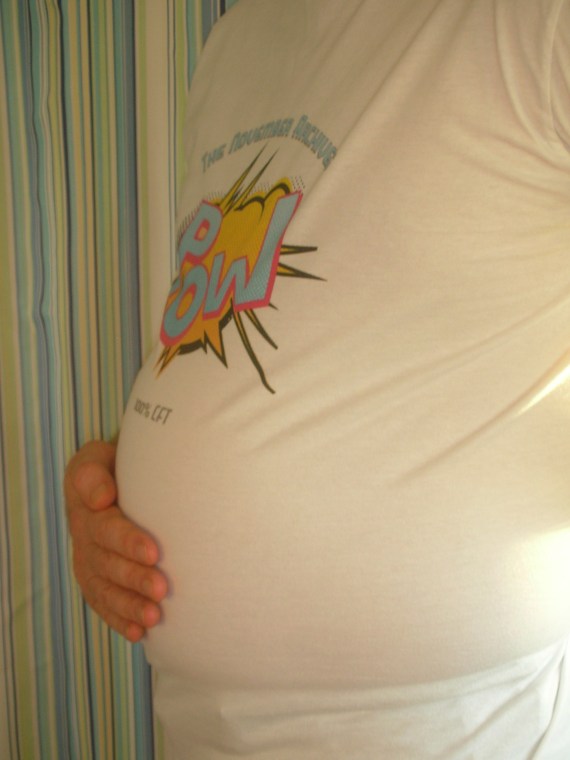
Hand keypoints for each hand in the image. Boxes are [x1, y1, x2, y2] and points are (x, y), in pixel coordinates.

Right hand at [64, 440, 167, 641]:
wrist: (114, 474)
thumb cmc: (117, 462)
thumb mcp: (100, 456)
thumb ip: (96, 473)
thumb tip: (101, 498)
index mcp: (84, 502)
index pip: (105, 525)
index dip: (127, 541)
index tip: (154, 552)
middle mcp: (83, 533)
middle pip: (107, 562)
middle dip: (135, 578)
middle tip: (163, 588)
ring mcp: (87, 558)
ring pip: (105, 587)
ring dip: (129, 604)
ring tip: (154, 616)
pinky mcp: (94, 576)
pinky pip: (103, 602)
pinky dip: (120, 619)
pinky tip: (138, 632)